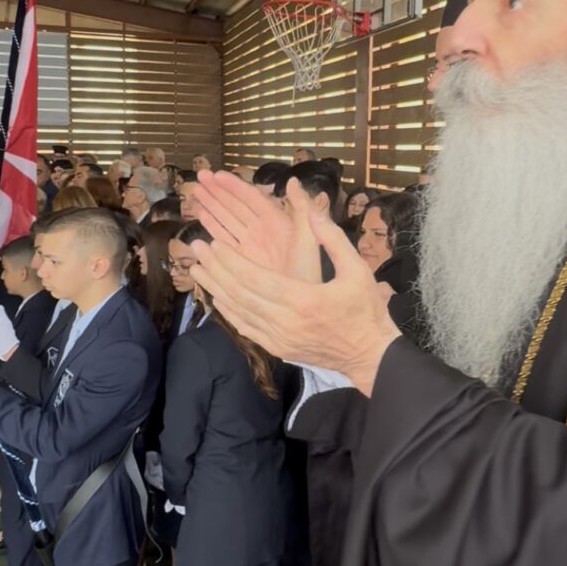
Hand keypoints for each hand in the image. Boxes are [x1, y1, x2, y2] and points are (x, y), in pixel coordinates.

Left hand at [191, 206, 400, 395]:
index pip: (256, 278)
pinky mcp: (278, 349)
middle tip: (196, 248)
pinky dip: (229, 312)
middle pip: (240, 293)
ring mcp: (279, 338)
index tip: (213, 243)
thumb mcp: (357, 269)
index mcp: (303, 300)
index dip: (231, 261)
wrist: (370, 355)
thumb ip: (332, 239)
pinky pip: (246, 328)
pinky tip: (217, 298)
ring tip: (196, 269)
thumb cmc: (366, 310)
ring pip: (238, 311)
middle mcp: (285, 322)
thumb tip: (312, 210)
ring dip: (215, 288)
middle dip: (215, 269)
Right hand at [194, 172, 320, 282]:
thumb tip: (293, 180)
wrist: (297, 303)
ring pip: (225, 220)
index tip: (216, 174)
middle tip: (199, 176)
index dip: (234, 185)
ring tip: (196, 192)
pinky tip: (200, 215)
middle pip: (234, 206)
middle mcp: (259, 230)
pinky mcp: (239, 259)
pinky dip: (211, 226)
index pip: (251, 198)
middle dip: (216, 191)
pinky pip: (222, 238)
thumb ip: (303, 208)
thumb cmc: (307, 270)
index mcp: (275, 221)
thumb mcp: (309, 237)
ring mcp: (248, 244)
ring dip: (210, 205)